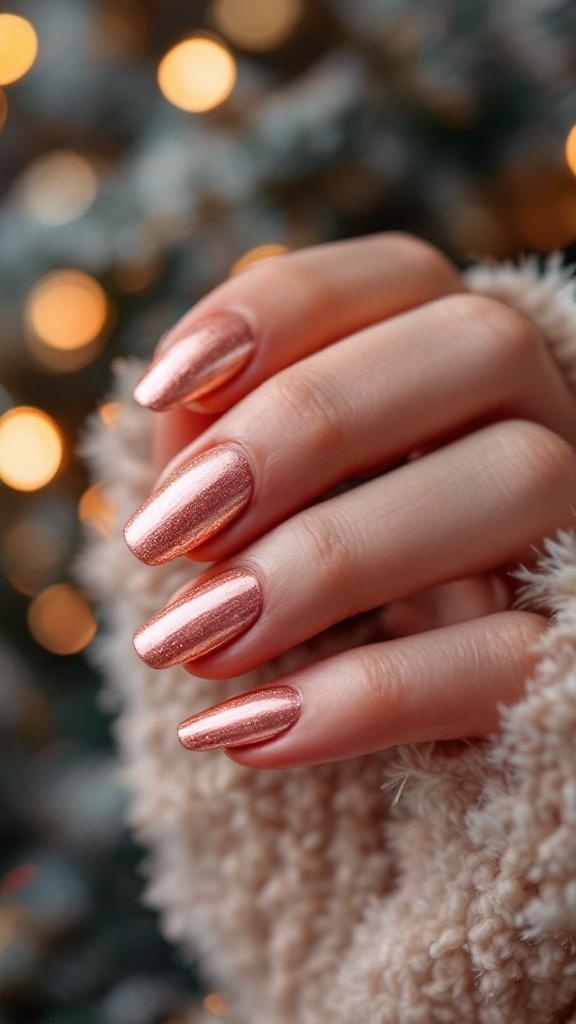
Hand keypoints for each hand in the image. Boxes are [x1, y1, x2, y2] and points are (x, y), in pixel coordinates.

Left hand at [124, 233, 575, 767]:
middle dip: (303, 427)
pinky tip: (244, 732)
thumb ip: (224, 434)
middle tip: (161, 534)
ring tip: (190, 642)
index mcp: (461, 366)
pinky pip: (511, 658)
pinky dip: (364, 696)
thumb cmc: (316, 586)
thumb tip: (180, 402)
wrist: (397, 727)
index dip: (279, 309)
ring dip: (326, 559)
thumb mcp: (261, 502)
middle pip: (480, 346)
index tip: (160, 389)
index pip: (403, 275)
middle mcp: (547, 420)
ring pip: (518, 479)